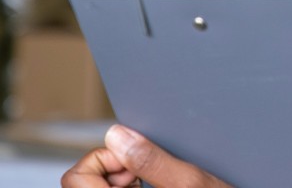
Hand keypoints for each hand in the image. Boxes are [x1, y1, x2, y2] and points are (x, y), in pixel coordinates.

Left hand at [61, 124, 230, 186]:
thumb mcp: (190, 181)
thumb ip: (151, 159)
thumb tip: (116, 134)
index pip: (76, 179)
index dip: (104, 159)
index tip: (134, 157)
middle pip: (83, 181)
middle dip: (114, 167)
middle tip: (144, 170)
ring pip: (100, 186)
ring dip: (122, 177)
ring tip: (151, 180)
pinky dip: (130, 185)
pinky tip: (154, 186)